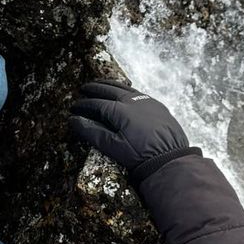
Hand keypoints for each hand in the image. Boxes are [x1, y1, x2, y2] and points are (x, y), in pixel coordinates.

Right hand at [69, 79, 199, 184]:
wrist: (170, 159)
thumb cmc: (140, 156)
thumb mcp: (112, 147)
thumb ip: (92, 132)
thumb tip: (74, 120)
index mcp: (121, 110)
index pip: (97, 104)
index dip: (83, 105)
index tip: (73, 107)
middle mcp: (133, 101)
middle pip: (109, 90)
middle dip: (95, 88)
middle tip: (83, 88)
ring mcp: (147, 101)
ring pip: (124, 88)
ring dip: (110, 85)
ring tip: (100, 84)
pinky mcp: (157, 106)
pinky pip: (137, 92)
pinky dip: (125, 89)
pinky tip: (123, 92)